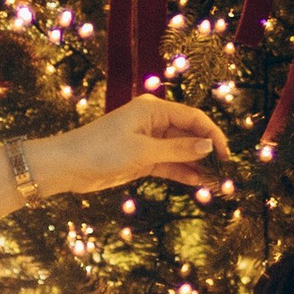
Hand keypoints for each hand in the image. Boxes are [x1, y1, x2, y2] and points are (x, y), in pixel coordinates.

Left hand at [34, 92, 231, 198]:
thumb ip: (178, 150)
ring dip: (197, 165)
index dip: (212, 135)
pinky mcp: (141, 158)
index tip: (226, 155)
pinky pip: (169, 163)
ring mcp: (147, 141)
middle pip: (189, 134)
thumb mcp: (143, 151)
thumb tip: (208, 147)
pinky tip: (198, 183)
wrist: (67, 166)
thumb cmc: (101, 151)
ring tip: (217, 183)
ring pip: (180, 151)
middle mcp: (153, 122)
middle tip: (225, 173)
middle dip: (207, 152)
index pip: (193, 118)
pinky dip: (182, 172)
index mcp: (154, 109)